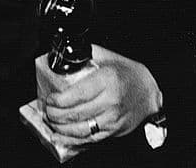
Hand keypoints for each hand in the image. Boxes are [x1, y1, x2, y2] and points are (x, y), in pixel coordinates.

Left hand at [42, 44, 160, 147]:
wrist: (148, 90)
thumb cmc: (126, 72)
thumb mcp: (105, 57)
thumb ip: (84, 56)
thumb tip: (61, 56)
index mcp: (107, 81)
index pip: (77, 95)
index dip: (59, 100)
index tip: (50, 99)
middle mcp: (111, 102)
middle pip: (76, 114)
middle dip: (56, 115)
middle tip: (47, 111)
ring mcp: (114, 119)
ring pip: (81, 129)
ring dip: (61, 128)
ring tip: (51, 122)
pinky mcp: (115, 131)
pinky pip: (91, 139)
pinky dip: (73, 140)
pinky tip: (61, 137)